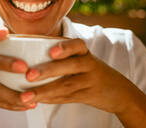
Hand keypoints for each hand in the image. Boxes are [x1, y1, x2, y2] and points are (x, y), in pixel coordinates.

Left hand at [19, 38, 133, 113]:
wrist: (119, 92)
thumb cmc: (91, 71)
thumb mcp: (82, 59)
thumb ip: (63, 57)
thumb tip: (27, 60)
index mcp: (85, 52)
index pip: (78, 45)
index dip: (65, 47)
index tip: (52, 52)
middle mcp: (90, 65)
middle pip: (70, 66)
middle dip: (48, 70)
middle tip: (29, 75)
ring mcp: (91, 81)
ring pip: (67, 85)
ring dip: (44, 91)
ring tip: (26, 96)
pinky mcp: (89, 96)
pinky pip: (67, 98)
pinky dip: (51, 99)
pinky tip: (37, 100)